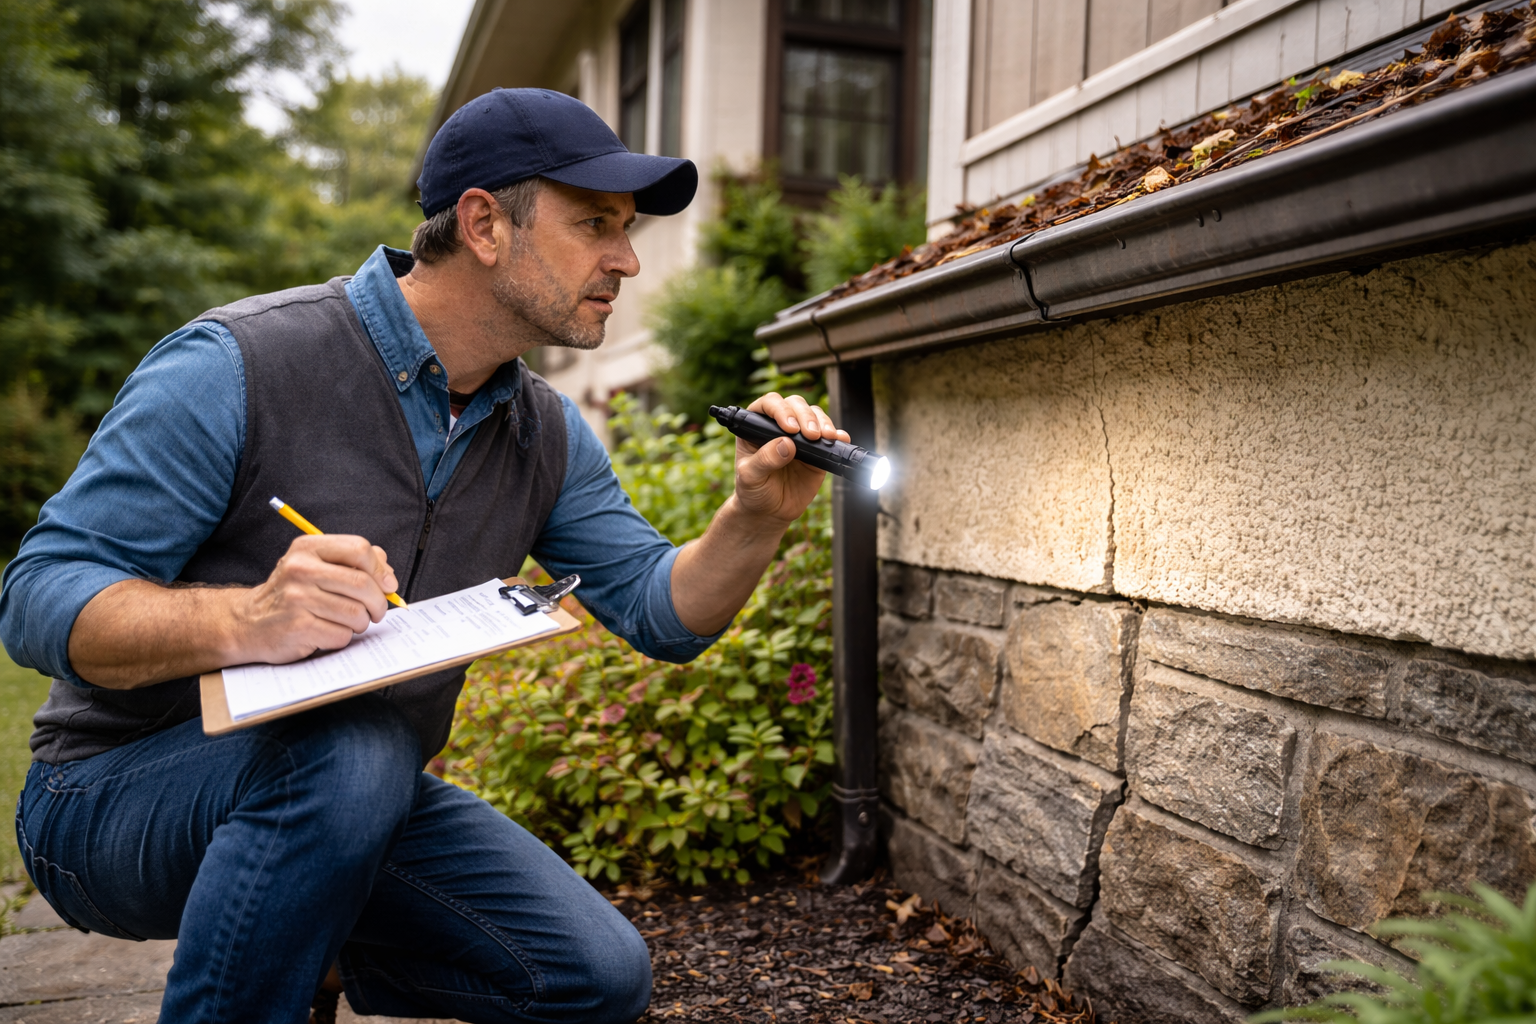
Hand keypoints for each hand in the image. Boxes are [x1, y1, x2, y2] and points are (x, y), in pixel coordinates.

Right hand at [227, 534, 398, 664]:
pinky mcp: (297, 627)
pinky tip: (329, 632)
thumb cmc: (293, 593)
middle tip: (377, 612)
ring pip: (356, 613)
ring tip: (350, 622)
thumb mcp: (316, 566)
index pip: (359, 549)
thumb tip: (388, 575)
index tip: (387, 585)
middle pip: (362, 583)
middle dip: (378, 602)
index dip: (380, 570)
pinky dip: (343, 637)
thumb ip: (353, 562)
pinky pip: (342, 635)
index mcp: (308, 548)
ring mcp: (297, 598)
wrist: (249, 622)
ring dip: (361, 623)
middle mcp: (300, 569)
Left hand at [731, 392, 850, 524]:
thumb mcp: (750, 476)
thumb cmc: (753, 490)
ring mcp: (800, 437)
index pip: (769, 405)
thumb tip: (785, 444)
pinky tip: (839, 440)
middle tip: (810, 435)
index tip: (790, 428)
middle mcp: (779, 425)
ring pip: (814, 415)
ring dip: (822, 423)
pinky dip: (838, 436)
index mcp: (756, 426)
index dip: (781, 410)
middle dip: (806, 416)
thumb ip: (764, 460)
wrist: (770, 510)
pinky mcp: (817, 450)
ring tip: (826, 438)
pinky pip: (830, 437)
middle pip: (795, 405)